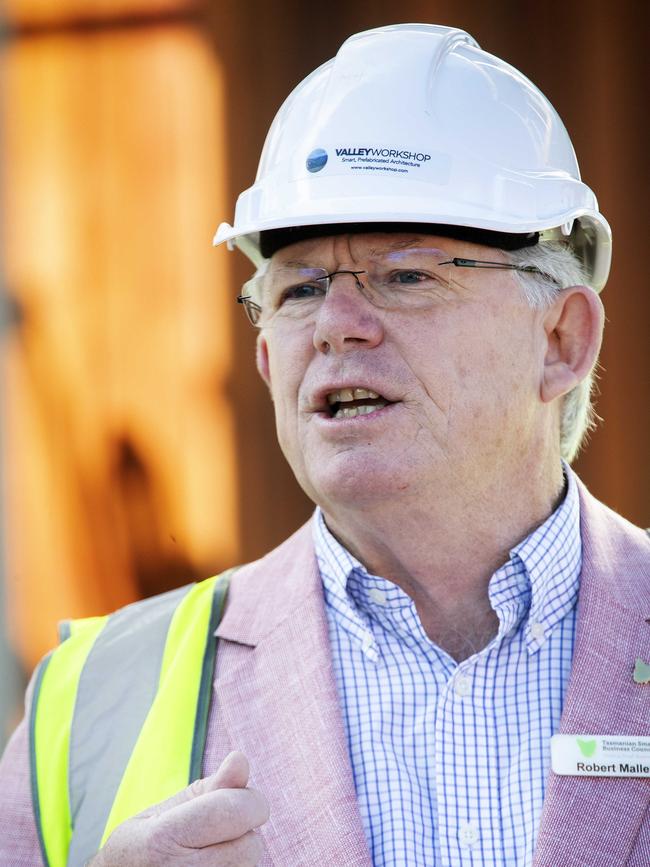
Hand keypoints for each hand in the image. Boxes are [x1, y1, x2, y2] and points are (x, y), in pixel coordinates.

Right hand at [89, 751, 268, 865]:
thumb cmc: (142, 847)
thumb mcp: (166, 810)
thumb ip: (209, 788)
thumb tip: (240, 759)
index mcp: (162, 838)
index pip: (232, 814)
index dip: (249, 800)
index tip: (241, 796)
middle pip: (250, 846)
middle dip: (243, 830)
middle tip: (217, 829)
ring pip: (249, 865)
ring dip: (239, 852)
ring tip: (209, 851)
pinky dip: (233, 866)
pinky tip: (212, 864)